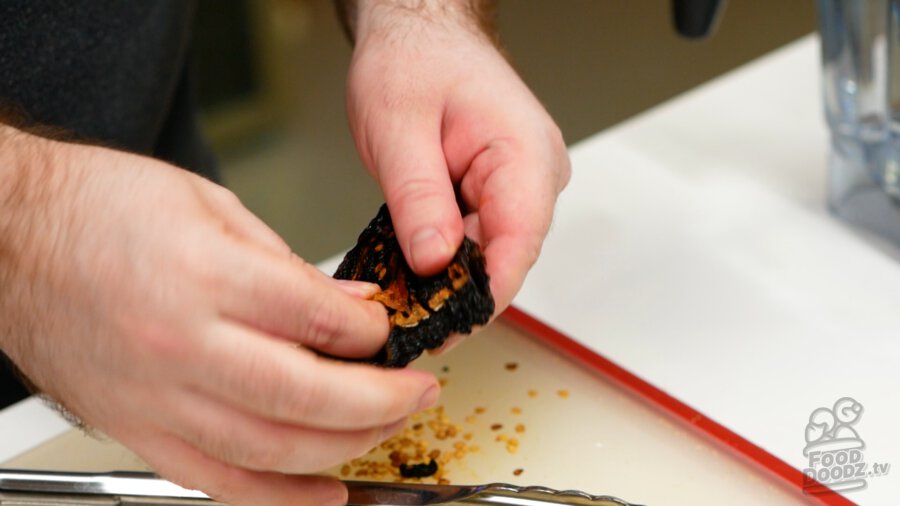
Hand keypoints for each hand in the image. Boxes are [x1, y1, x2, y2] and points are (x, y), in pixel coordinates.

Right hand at [0, 128, 439, 505]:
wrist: (9, 236)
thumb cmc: (99, 207)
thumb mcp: (211, 206)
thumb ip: (288, 266)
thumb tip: (350, 309)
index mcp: (206, 275)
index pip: (320, 322)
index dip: (372, 334)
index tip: (388, 334)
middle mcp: (182, 344)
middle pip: (309, 398)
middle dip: (382, 403)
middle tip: (416, 392)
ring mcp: (157, 397)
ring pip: (273, 451)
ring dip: (346, 449)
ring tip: (386, 431)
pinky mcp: (138, 429)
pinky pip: (218, 481)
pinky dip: (280, 498)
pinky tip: (324, 495)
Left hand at [345, 0, 570, 313]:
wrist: (419, 33)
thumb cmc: (414, 60)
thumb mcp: (399, 127)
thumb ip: (418, 198)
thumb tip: (435, 262)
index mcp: (524, 154)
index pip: (518, 244)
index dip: (482, 296)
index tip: (443, 328)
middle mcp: (534, 175)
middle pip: (506, 258)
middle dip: (458, 295)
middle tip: (406, 324)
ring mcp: (520, 186)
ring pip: (491, 254)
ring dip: (449, 280)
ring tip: (402, 300)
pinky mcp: (499, 193)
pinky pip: (478, 240)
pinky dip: (446, 260)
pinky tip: (414, 273)